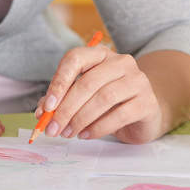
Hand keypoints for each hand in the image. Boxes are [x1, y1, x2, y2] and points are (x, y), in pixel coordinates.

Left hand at [34, 46, 162, 144]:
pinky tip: (86, 135)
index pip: (76, 58)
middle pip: (88, 82)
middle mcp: (121, 62)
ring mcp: (137, 80)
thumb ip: (62, 101)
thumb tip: (42, 112)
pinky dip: (98, 128)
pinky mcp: (147, 102)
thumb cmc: (110, 104)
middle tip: (53, 128)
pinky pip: (119, 115)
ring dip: (80, 119)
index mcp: (101, 54)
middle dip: (66, 108)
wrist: (144, 114)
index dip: (59, 82)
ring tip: (68, 133)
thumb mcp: (84, 98)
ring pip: (103, 98)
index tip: (47, 106)